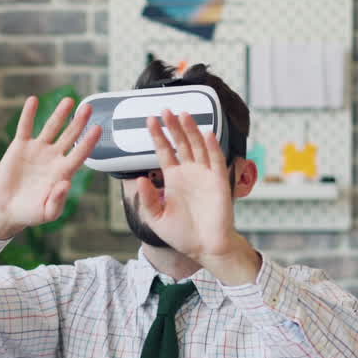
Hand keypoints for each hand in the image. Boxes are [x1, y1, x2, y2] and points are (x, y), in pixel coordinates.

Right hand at [0, 97, 99, 239]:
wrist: (7, 209)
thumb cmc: (30, 213)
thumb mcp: (47, 213)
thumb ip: (57, 201)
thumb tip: (66, 184)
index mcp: (63, 172)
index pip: (80, 154)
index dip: (89, 142)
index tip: (98, 129)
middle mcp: (53, 158)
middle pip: (70, 136)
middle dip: (79, 122)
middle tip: (88, 108)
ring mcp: (38, 150)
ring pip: (51, 128)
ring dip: (60, 114)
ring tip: (69, 101)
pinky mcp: (20, 147)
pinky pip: (25, 127)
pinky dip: (29, 114)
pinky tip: (34, 101)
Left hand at [135, 110, 259, 283]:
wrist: (205, 247)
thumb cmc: (181, 235)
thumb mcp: (156, 218)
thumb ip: (148, 199)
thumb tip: (139, 179)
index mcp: (173, 179)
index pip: (165, 152)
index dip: (158, 136)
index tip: (150, 121)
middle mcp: (189, 173)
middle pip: (180, 143)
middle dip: (173, 126)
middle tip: (165, 110)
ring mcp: (204, 175)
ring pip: (197, 146)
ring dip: (191, 130)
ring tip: (183, 114)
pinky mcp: (218, 180)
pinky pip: (215, 159)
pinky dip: (211, 146)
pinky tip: (205, 133)